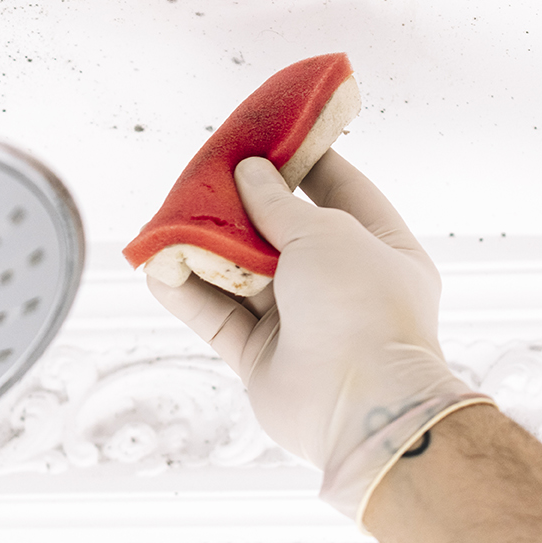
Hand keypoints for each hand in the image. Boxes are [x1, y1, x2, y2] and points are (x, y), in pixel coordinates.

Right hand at [146, 149, 491, 527]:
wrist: (360, 406)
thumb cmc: (362, 308)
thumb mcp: (326, 233)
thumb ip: (279, 204)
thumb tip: (251, 174)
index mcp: (382, 250)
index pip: (342, 190)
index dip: (304, 160)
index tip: (267, 136)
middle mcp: (343, 285)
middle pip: (281, 233)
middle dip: (240, 206)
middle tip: (202, 177)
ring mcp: (302, 324)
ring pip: (242, 275)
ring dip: (205, 249)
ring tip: (168, 221)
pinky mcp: (262, 359)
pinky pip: (218, 316)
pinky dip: (188, 292)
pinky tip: (159, 266)